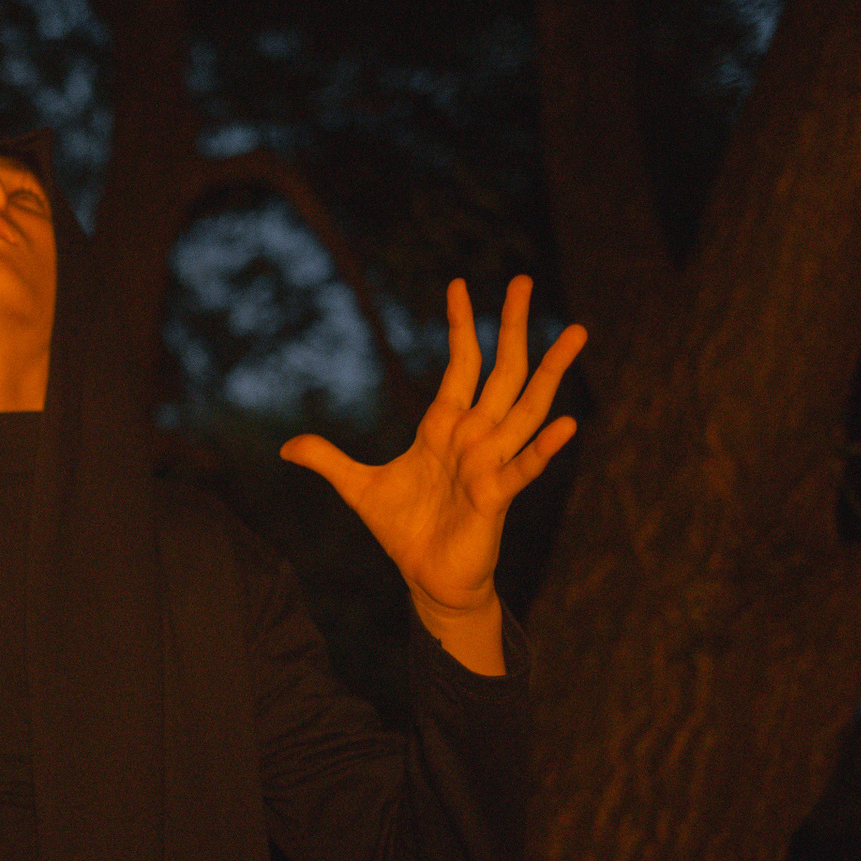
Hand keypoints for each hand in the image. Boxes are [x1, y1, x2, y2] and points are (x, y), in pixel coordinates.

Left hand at [282, 276, 584, 621]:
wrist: (426, 579)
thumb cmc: (403, 530)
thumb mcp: (357, 488)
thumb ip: (327, 461)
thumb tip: (286, 447)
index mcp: (445, 426)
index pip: (461, 363)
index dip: (461, 326)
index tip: (459, 285)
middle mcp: (475, 437)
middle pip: (502, 371)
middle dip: (513, 327)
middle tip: (525, 281)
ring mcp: (490, 464)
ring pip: (527, 409)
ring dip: (550, 372)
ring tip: (574, 334)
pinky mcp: (496, 498)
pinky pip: (525, 467)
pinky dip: (545, 448)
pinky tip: (567, 424)